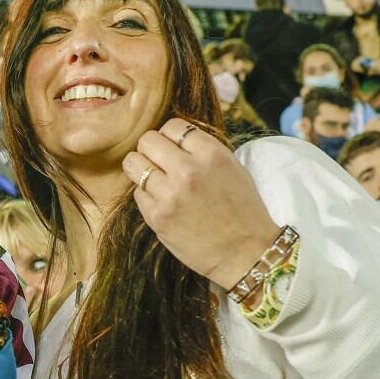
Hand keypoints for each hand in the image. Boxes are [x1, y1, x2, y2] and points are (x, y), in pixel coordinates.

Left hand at [120, 118, 278, 291]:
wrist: (246, 252)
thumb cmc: (242, 210)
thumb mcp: (232, 168)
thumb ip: (203, 150)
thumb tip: (173, 138)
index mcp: (211, 154)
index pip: (173, 126)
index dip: (170, 136)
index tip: (173, 148)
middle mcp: (188, 170)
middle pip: (148, 140)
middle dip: (151, 149)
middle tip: (159, 163)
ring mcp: (170, 194)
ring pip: (133, 163)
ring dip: (141, 169)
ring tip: (155, 180)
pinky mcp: (157, 216)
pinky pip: (137, 192)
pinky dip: (146, 195)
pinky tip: (162, 203)